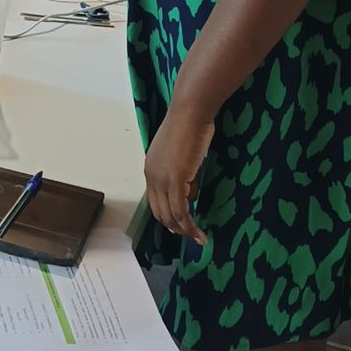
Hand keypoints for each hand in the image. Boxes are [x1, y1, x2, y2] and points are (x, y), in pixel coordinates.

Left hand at [144, 103, 213, 245]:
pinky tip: (199, 233)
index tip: (181, 224)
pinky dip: (190, 226)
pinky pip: (181, 212)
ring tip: (198, 238)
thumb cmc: (188, 126)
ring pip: (170, 216)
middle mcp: (152, 176)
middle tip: (190, 235)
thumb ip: (182, 173)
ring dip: (184, 230)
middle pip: (160, 212)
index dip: (167, 215)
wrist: (190, 112)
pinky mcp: (176, 180)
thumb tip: (191, 191)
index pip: (155, 201)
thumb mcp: (181, 154)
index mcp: (150, 169)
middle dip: (175, 227)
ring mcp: (162, 179)